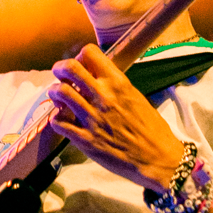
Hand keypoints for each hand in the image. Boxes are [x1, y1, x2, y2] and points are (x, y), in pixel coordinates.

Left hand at [46, 44, 186, 190]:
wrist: (158, 158)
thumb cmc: (152, 129)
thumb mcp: (136, 97)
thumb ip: (115, 86)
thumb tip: (97, 79)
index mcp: (118, 83)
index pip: (90, 53)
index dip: (81, 57)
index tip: (81, 65)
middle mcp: (103, 96)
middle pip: (70, 68)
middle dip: (60, 68)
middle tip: (61, 75)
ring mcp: (92, 118)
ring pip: (60, 92)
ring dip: (55, 91)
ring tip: (58, 96)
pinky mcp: (85, 139)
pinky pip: (58, 122)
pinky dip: (56, 118)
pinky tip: (62, 119)